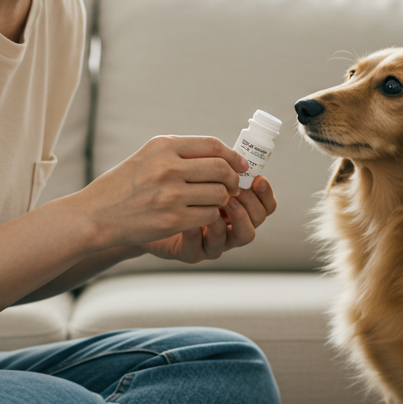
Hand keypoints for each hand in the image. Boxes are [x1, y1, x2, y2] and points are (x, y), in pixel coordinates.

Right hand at [74, 135, 244, 249]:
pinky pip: (209, 214)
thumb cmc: (121, 186)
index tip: (238, 165)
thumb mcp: (146, 156)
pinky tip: (201, 216)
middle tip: (232, 187)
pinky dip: (211, 216)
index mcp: (163, 146)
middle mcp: (168, 166)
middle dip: (232, 179)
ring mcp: (171, 193)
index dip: (231, 155)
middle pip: (220, 168)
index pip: (212, 145)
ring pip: (219, 193)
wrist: (95, 215)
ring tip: (215, 203)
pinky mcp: (173, 218)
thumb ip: (178, 152)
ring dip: (222, 200)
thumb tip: (219, 155)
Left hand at [141, 175, 277, 263]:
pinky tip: (186, 215)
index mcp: (235, 204)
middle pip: (259, 219)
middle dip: (252, 202)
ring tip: (222, 201)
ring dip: (237, 216)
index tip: (257, 178)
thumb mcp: (189, 170)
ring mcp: (213, 240)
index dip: (266, 193)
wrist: (136, 212)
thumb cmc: (165, 188)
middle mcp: (229, 224)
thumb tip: (233, 151)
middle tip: (237, 190)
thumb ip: (211, 163)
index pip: (264, 203)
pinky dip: (198, 230)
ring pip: (243, 235)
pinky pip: (202, 246)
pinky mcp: (192, 252)